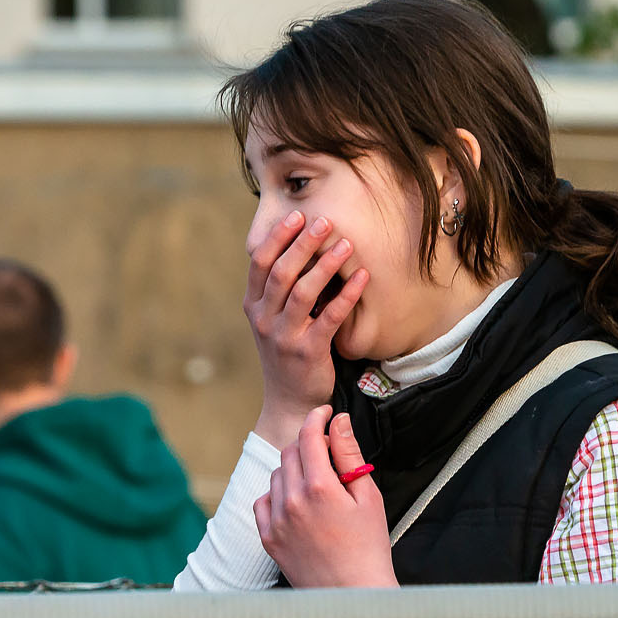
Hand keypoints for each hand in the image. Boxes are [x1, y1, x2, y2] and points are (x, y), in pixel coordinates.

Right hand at [246, 211, 366, 446]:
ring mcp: (284, 337)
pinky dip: (347, 295)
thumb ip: (279, 289)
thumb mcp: (273, 319)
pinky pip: (330, 318)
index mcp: (254, 306)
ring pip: (302, 292)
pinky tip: (363, 278)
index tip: (298, 216)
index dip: (278, 237)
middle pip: (281, 272)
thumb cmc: (287, 351)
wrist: (289, 401)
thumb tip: (300, 244)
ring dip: (326, 265)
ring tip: (347, 245)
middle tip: (325, 222)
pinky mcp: (308, 352)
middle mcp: (264, 319)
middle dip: (303, 244)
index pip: (260, 263)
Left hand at [254, 407, 394, 587]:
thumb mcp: (368, 497)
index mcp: (320, 488)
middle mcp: (292, 501)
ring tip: (317, 482)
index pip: (309, 436)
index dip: (317, 418)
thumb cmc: (369, 548)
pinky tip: (296, 501)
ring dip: (293, 468)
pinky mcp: (268, 538)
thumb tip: (338, 422)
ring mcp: (276, 520)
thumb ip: (350, 455)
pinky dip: (276, 494)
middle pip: (290, 452)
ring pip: (276, 475)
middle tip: (327, 451)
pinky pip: (262, 501)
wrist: (353, 594)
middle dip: (307, 443)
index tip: (325, 413)